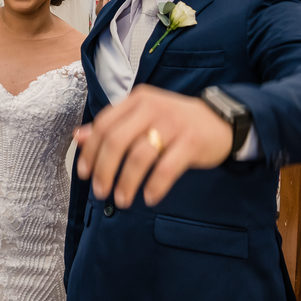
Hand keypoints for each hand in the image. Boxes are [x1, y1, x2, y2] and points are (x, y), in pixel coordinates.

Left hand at [75, 84, 233, 207]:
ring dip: (126, 182)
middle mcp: (152, 108)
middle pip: (117, 141)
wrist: (221, 121)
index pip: (104, 124)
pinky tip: (149, 197)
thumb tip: (79, 136)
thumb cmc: (175, 123)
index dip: (90, 151)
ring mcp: (173, 124)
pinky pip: (166, 168)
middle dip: (104, 170)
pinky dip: (155, 186)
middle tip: (100, 191)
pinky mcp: (191, 142)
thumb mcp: (143, 117)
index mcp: (137, 100)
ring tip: (122, 200)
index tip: (84, 173)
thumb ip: (112, 125)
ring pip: (139, 156)